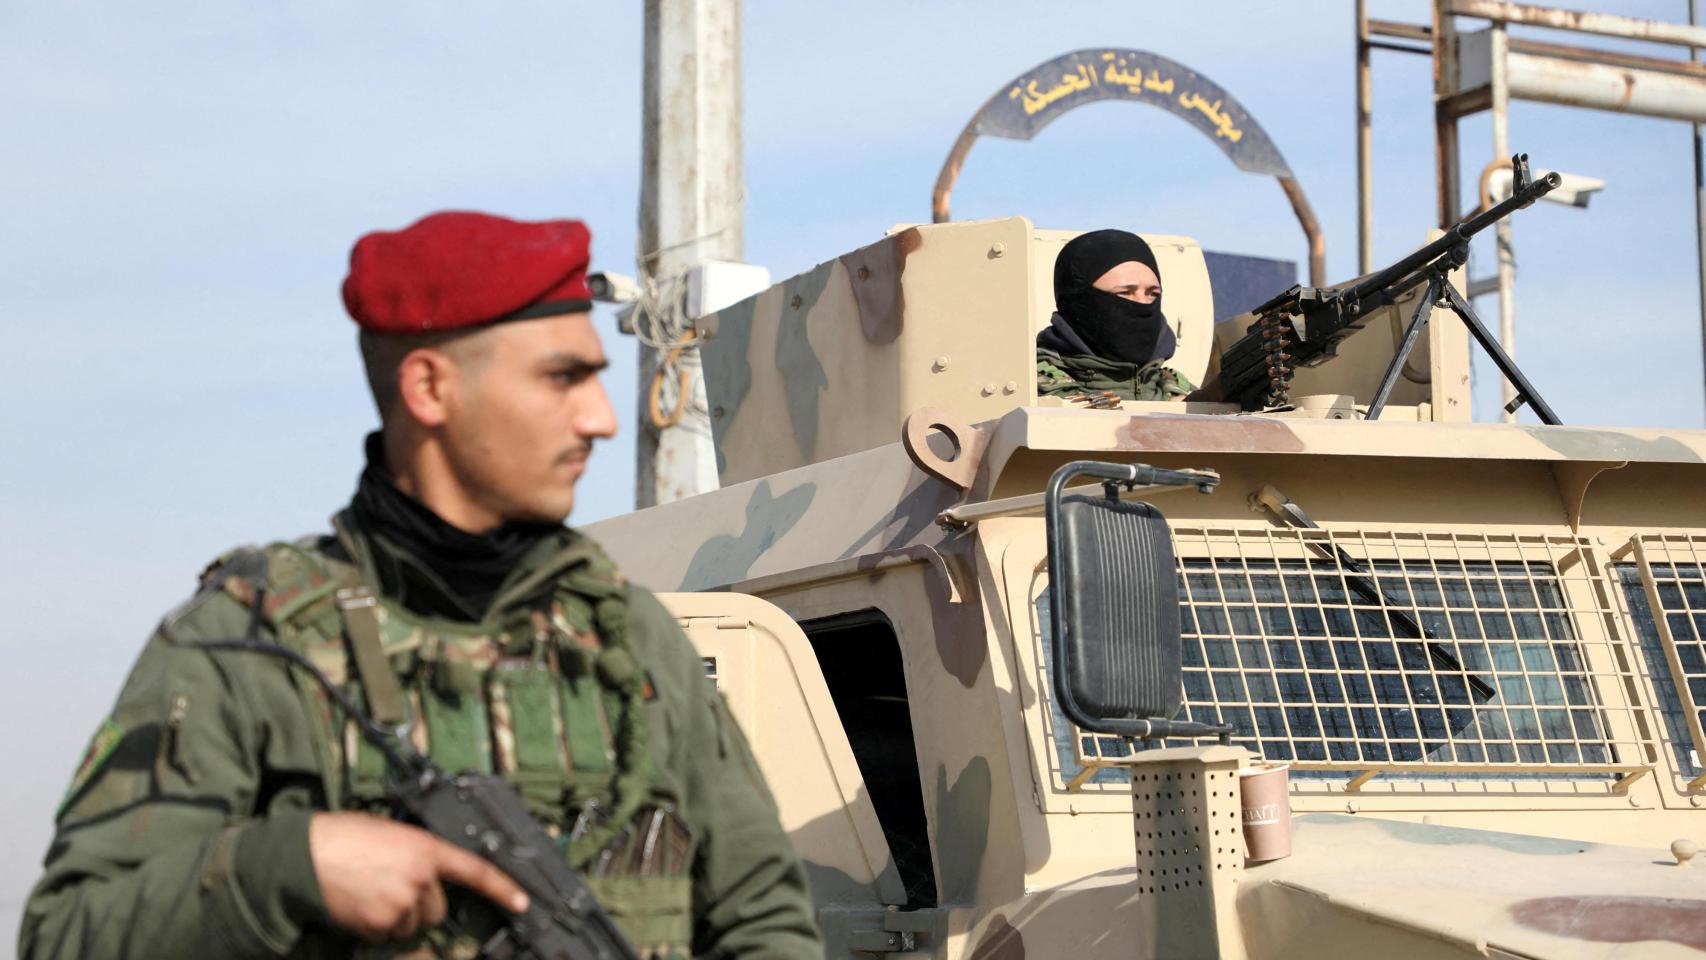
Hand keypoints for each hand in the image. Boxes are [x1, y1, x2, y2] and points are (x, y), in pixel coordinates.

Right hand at [308, 811, 529, 942]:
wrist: (305, 854)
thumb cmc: (344, 836)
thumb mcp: (393, 832)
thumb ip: (420, 850)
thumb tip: (432, 870)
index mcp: (427, 848)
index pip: (476, 870)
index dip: (503, 888)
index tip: (522, 902)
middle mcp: (420, 878)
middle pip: (437, 908)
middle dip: (421, 903)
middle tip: (392, 885)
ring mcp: (400, 904)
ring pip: (412, 924)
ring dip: (397, 915)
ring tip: (371, 890)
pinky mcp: (379, 924)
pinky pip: (387, 934)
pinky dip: (376, 925)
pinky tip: (360, 903)